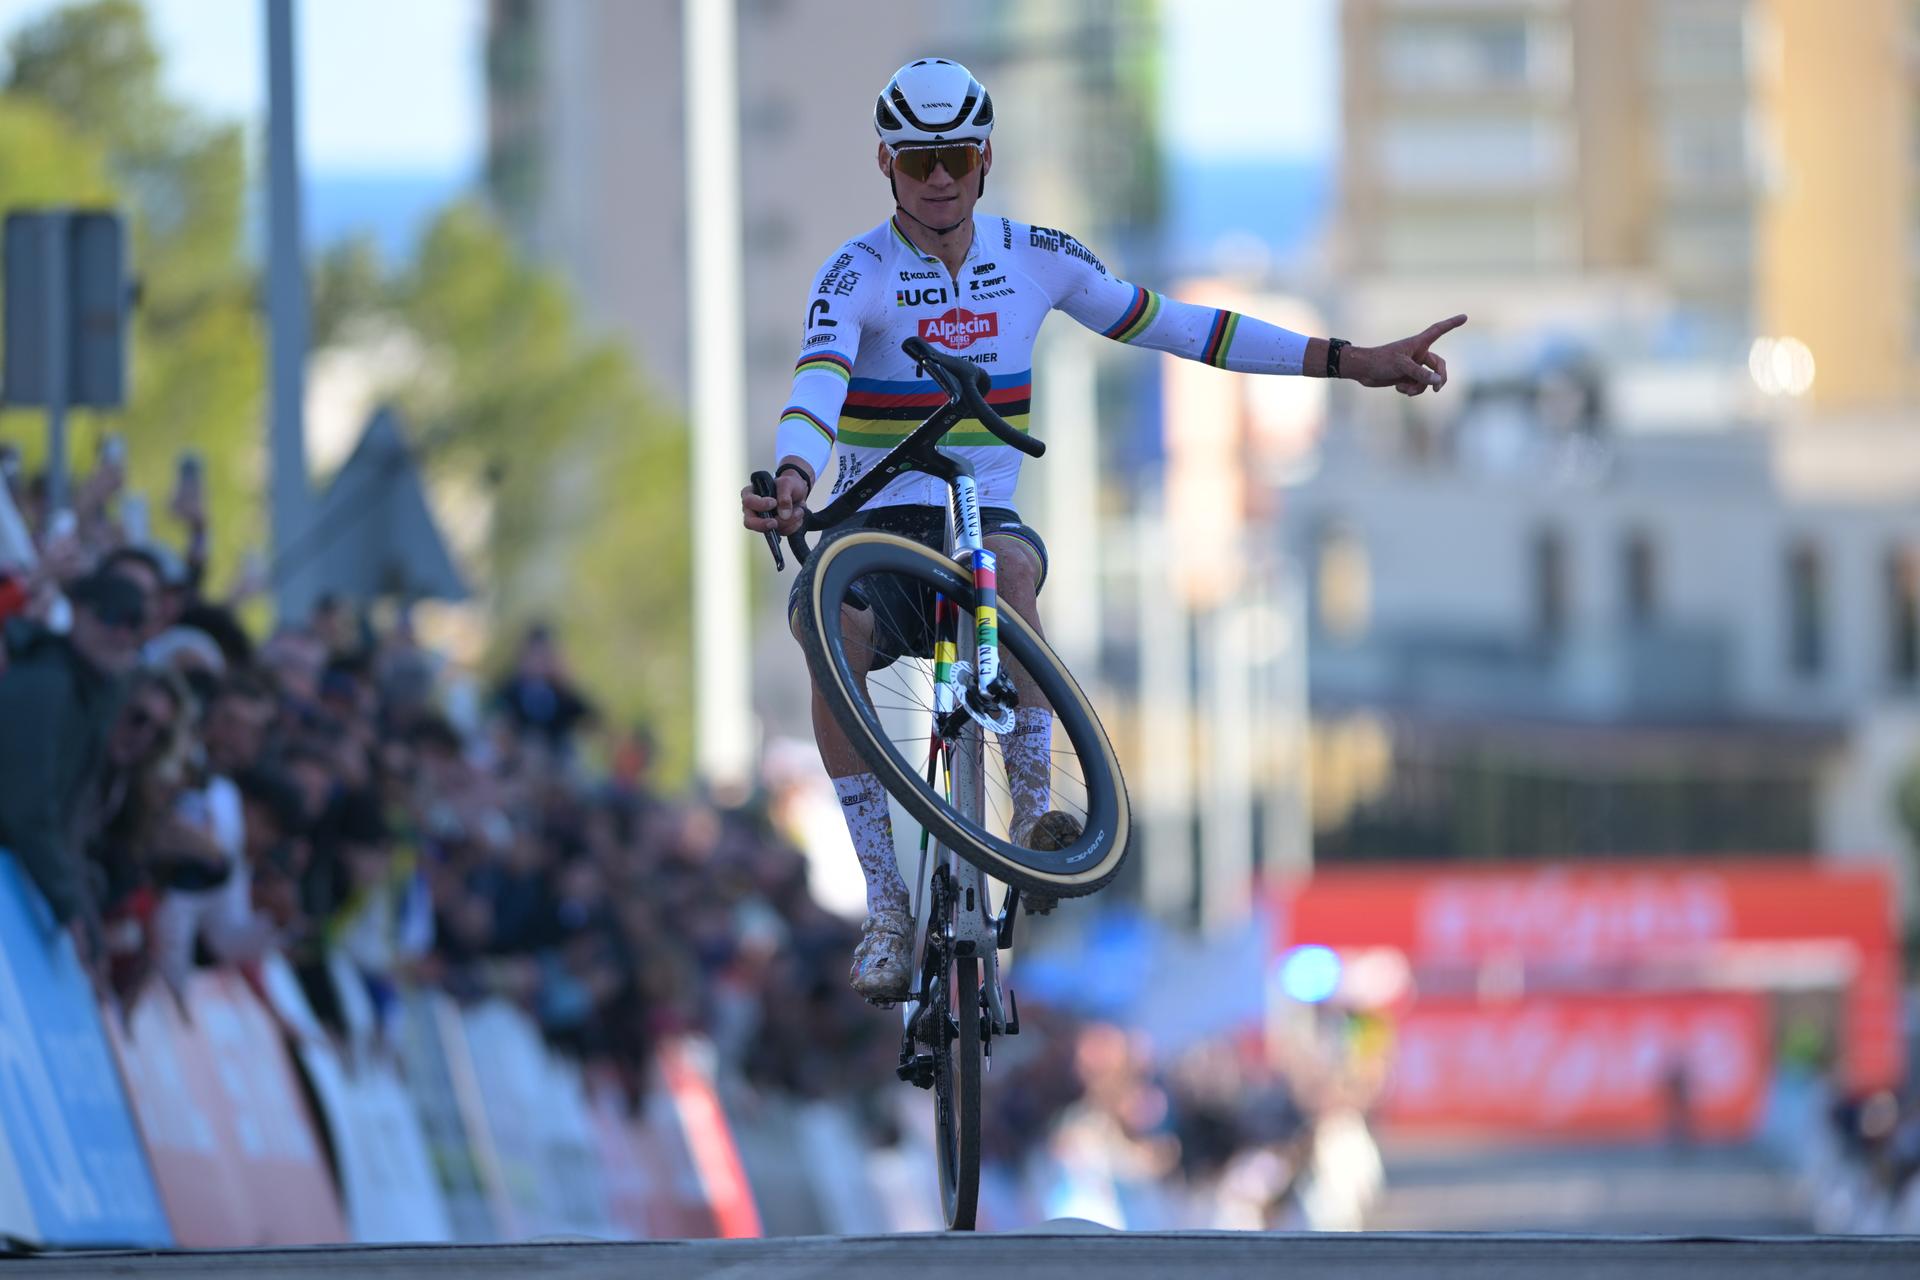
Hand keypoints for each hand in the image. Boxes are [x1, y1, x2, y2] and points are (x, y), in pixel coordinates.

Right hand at [741, 460, 810, 535]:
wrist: (799, 493)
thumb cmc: (788, 485)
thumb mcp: (787, 483)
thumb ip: (784, 495)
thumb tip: (783, 515)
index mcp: (750, 494)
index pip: (748, 502)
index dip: (760, 504)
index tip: (774, 502)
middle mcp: (752, 510)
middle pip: (749, 522)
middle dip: (763, 524)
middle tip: (774, 523)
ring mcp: (762, 521)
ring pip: (769, 530)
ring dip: (787, 522)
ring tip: (799, 510)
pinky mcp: (774, 529)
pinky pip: (782, 532)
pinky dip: (793, 526)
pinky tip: (798, 517)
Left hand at [1344, 314, 1467, 396]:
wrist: (1362, 371)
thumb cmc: (1380, 361)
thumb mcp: (1401, 367)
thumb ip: (1421, 374)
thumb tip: (1438, 382)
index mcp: (1418, 343)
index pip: (1438, 330)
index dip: (1451, 323)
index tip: (1464, 316)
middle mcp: (1418, 353)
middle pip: (1439, 366)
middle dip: (1439, 378)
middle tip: (1437, 389)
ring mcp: (1413, 366)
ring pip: (1427, 380)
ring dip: (1418, 387)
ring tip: (1404, 389)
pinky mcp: (1407, 377)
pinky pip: (1417, 386)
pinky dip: (1410, 390)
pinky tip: (1398, 388)